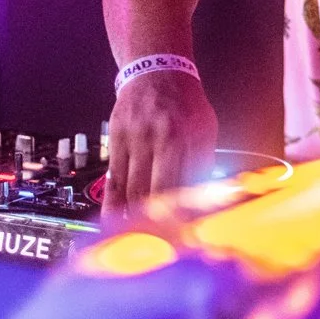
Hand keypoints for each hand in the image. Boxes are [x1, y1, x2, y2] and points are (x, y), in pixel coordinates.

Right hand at [103, 70, 217, 229]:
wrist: (156, 70)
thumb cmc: (186, 104)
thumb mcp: (206, 130)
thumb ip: (203, 163)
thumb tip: (201, 202)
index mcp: (188, 138)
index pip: (185, 187)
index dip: (183, 217)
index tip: (183, 240)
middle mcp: (161, 138)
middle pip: (156, 192)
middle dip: (157, 224)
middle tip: (159, 248)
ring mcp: (136, 138)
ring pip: (133, 189)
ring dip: (134, 219)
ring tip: (139, 242)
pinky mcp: (117, 138)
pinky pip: (114, 179)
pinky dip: (114, 204)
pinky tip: (114, 221)